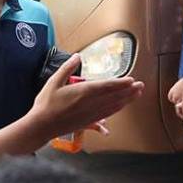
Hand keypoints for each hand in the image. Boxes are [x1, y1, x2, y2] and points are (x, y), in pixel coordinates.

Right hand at [26, 54, 142, 140]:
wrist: (41, 126)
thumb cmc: (46, 104)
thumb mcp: (54, 82)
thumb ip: (67, 68)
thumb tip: (77, 56)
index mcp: (82, 92)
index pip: (107, 86)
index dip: (121, 83)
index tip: (131, 80)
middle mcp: (90, 104)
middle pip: (114, 96)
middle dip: (129, 91)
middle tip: (141, 86)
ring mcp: (90, 114)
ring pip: (113, 106)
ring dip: (127, 100)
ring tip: (136, 95)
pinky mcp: (88, 121)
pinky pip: (107, 115)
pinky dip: (116, 110)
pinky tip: (121, 107)